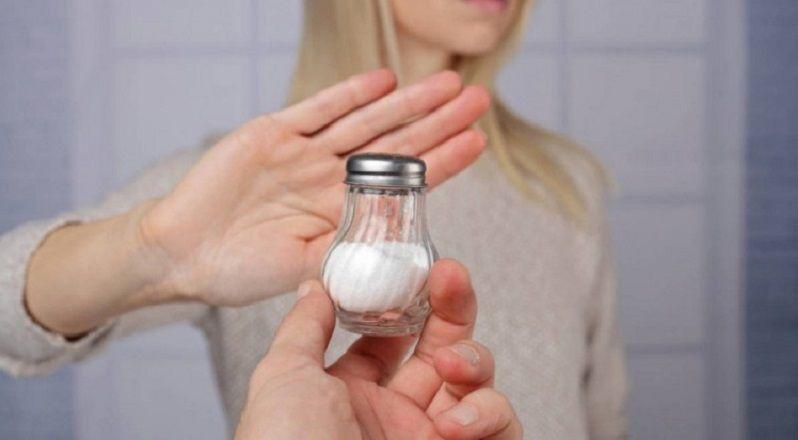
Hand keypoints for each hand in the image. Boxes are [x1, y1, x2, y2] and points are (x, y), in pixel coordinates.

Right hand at [140, 70, 488, 305]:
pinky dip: (349, 95)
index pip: (406, 182)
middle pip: (396, 143)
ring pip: (366, 122)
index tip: (477, 142)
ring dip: (407, 103)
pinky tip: (384, 81)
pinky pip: (317, 110)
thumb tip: (401, 254)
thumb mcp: (305, 270)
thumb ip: (348, 254)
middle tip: (479, 99)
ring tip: (447, 84)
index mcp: (344, 211)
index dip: (443, 161)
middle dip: (439, 122)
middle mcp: (331, 177)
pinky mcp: (273, 133)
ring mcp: (304, 152)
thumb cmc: (242, 269)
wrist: (182, 252)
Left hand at [235, 260, 522, 439]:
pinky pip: (503, 427)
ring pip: (478, 382)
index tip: (415, 269)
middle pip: (442, 347)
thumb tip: (316, 287)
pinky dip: (489, 413)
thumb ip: (305, 327)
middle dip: (452, 307)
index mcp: (350, 395)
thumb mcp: (283, 378)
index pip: (391, 338)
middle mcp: (395, 416)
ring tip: (452, 365)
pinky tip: (456, 423)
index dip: (407, 303)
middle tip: (450, 276)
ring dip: (473, 360)